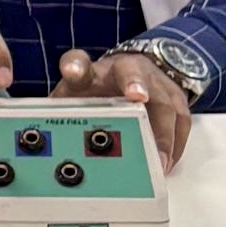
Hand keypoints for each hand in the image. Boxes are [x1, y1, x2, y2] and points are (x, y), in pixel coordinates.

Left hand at [54, 45, 194, 169]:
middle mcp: (124, 69)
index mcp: (90, 73)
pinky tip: (167, 163)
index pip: (77, 62)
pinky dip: (175, 143)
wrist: (134, 73)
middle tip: (136, 103)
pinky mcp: (176, 97)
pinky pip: (180, 120)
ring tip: (157, 162)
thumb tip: (45, 147)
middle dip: (135, 87)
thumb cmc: (98, 93)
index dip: (75, 67)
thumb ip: (62, 116)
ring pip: (162, 101)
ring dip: (161, 132)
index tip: (74, 73)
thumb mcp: (74, 101)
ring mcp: (154, 80)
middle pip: (131, 73)